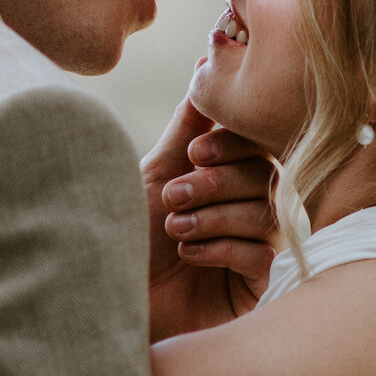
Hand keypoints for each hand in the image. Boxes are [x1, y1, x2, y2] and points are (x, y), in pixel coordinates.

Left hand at [142, 89, 276, 341]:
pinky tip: (190, 255)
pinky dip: (224, 248)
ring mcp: (259, 251)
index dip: (231, 143)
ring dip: (215, 214)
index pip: (255, 146)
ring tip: (174, 228)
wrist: (109, 307)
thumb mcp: (153, 176)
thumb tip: (204, 68)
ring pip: (266, 213)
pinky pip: (263, 254)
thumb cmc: (126, 244)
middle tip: (174, 195)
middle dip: (216, 182)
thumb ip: (185, 126)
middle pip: (265, 176)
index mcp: (227, 182)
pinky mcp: (261, 290)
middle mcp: (249, 213)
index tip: (193, 151)